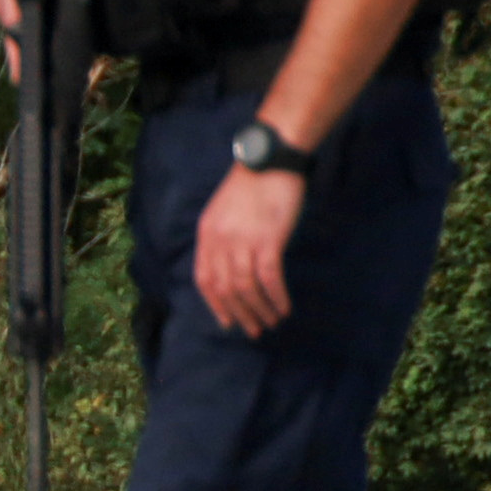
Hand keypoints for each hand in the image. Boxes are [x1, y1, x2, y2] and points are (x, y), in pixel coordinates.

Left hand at [193, 162, 301, 338]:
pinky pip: (269, 278)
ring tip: (272, 321)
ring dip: (260, 309)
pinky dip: (276, 297)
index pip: (205, 279)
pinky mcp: (268, 240)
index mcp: (207, 234)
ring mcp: (243, 241)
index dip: (216, 304)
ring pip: (246, 287)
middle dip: (240, 313)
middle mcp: (220, 241)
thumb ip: (224, 236)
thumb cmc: (253, 183)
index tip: (229, 321)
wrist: (270, 160)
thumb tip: (233, 265)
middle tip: (254, 329)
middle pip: (225, 288)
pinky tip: (285, 307)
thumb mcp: (226, 211)